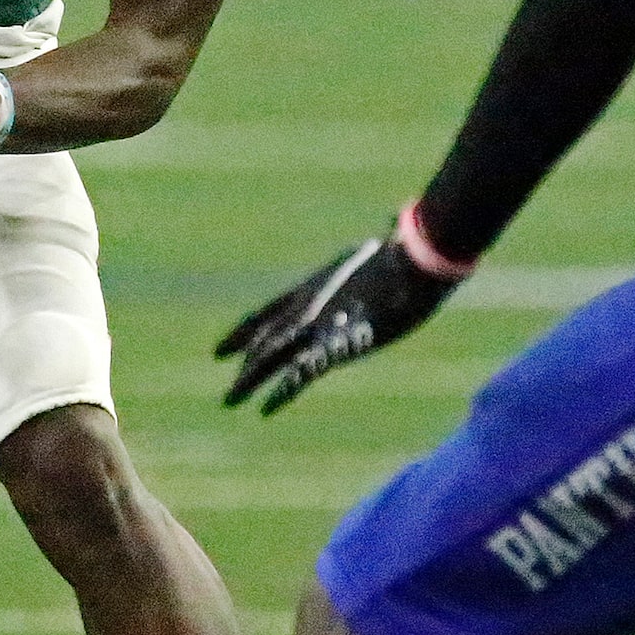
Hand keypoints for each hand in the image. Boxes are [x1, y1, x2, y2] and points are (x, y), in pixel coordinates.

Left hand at [218, 231, 456, 414]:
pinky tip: (265, 408)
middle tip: (224, 381)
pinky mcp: (336, 343)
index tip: (221, 348)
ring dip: (251, 380)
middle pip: (265, 335)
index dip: (245, 330)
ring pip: (272, 356)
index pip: (269, 311)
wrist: (413, 261)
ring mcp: (319, 325)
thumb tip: (393, 226)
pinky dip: (282, 392)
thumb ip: (379, 247)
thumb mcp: (382, 252)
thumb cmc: (405, 254)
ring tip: (230, 401)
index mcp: (315, 287)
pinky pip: (301, 373)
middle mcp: (308, 306)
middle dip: (243, 357)